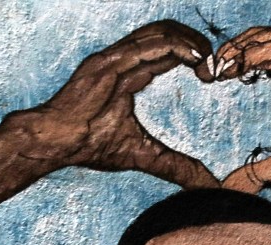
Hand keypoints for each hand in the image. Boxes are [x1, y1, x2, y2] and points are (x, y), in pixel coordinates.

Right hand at [0, 20, 220, 244]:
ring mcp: (114, 59)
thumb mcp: (144, 155)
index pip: (165, 52)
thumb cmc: (90, 145)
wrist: (54, 143)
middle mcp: (123, 61)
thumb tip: (208, 186)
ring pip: (159, 34)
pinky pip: (146, 46)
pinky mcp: (107, 63)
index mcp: (129, 75)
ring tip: (210, 56)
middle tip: (216, 62)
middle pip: (165, 35)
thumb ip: (177, 166)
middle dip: (194, 43)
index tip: (211, 73)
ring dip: (189, 41)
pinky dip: (175, 47)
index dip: (191, 55)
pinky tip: (195, 56)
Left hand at [213, 27, 270, 191]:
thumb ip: (261, 172)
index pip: (263, 53)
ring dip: (246, 44)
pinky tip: (245, 65)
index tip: (218, 75)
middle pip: (266, 37)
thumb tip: (231, 187)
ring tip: (226, 61)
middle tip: (215, 64)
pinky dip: (263, 52)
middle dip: (237, 44)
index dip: (239, 57)